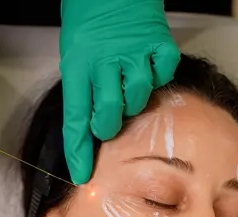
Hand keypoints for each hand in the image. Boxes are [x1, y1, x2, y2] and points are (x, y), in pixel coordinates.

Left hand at [59, 0, 180, 183]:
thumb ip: (83, 88)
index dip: (78, 151)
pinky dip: (157, 76)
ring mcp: (134, 52)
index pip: (76, 117)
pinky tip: (148, 68)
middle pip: (110, 112)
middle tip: (109, 121)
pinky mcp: (158, 43)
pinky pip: (162, 74)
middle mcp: (105, 60)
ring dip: (134, 100)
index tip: (82, 175)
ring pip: (138, 96)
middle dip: (109, 125)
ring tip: (127, 87)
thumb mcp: (74, 54)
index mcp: (78, 64)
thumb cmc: (89, 20)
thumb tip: (90, 129)